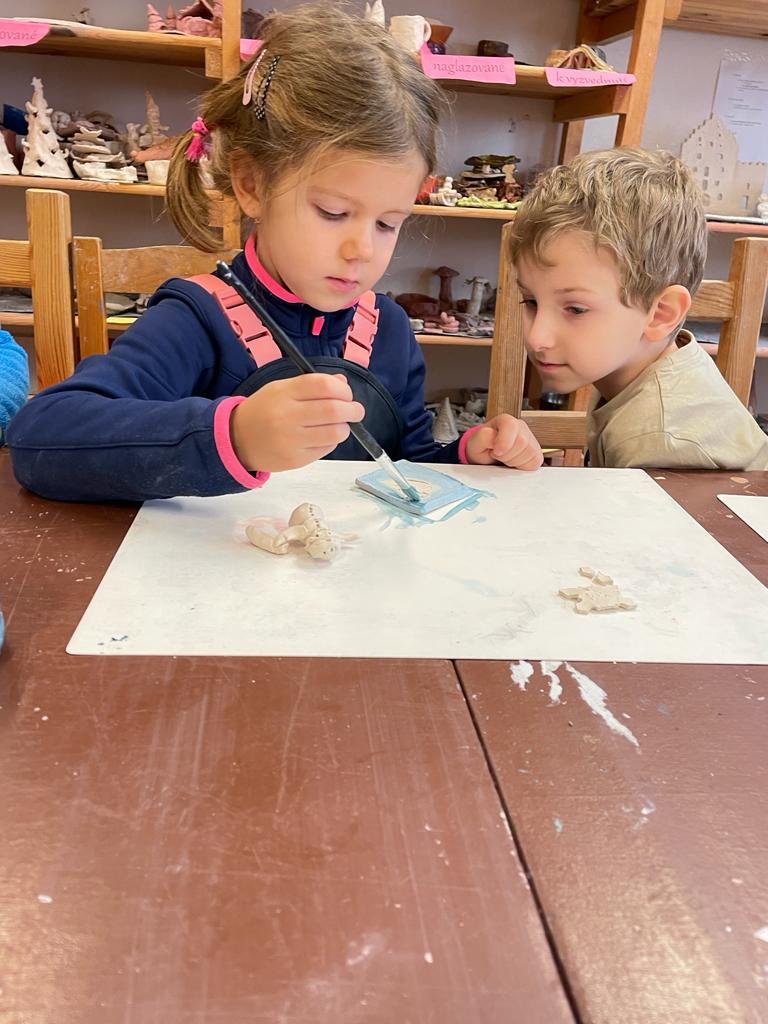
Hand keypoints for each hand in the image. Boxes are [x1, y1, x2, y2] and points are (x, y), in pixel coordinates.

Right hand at [230, 373, 364, 471]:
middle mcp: (287, 416)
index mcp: (284, 393)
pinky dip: (332, 441)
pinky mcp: (295, 460)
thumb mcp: (282, 389)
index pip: (323, 386)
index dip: (342, 390)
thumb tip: (343, 385)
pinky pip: (326, 449)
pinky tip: (324, 436)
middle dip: (353, 410)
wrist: (237, 440)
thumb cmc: (264, 410)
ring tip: (340, 425)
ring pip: (335, 433)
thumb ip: (312, 384)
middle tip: (356, 411)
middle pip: (334, 410)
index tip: (346, 394)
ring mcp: (291, 440)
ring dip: (345, 428)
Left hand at [465, 414, 542, 470]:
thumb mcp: (476, 443)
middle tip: (498, 455)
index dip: (504, 442)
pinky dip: (522, 467)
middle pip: (522, 442)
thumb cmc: (482, 448)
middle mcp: (521, 426)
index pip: (511, 426)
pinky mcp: (536, 452)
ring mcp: (531, 439)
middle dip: (507, 455)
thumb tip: (494, 437)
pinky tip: (514, 462)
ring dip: (514, 462)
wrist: (487, 456)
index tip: (496, 452)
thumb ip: (483, 437)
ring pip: (530, 452)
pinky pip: (535, 462)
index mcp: (505, 420)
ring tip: (505, 458)